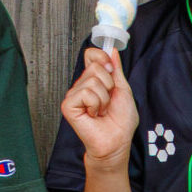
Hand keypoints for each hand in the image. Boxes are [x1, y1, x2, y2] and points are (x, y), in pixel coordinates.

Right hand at [61, 47, 138, 168]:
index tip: (110, 68)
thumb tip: (111, 50)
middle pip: (95, 67)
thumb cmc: (121, 121)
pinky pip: (86, 93)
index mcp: (94, 80)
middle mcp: (81, 85)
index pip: (91, 55)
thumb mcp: (123, 90)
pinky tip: (93, 114)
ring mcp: (73, 95)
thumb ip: (116, 70)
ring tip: (102, 110)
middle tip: (108, 101)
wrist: (117, 141)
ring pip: (92, 80)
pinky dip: (96, 104)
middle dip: (109, 84)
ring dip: (104, 98)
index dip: (101, 57)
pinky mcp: (68, 105)